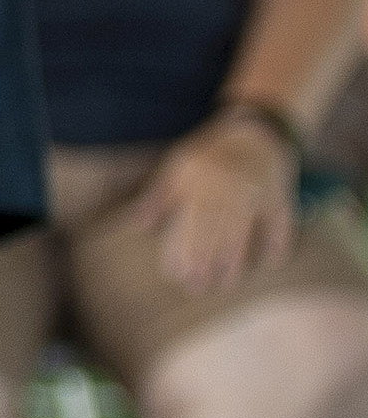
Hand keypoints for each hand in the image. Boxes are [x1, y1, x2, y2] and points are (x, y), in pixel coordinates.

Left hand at [131, 113, 295, 295]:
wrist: (254, 130)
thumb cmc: (210, 153)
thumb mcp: (178, 167)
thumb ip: (158, 197)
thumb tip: (137, 226)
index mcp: (200, 183)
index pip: (191, 223)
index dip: (184, 250)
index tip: (176, 274)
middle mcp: (228, 189)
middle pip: (216, 233)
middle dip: (206, 262)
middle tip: (197, 287)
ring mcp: (256, 193)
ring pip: (244, 233)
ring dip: (235, 261)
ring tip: (225, 284)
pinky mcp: (279, 195)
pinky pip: (280, 224)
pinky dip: (278, 244)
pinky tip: (271, 265)